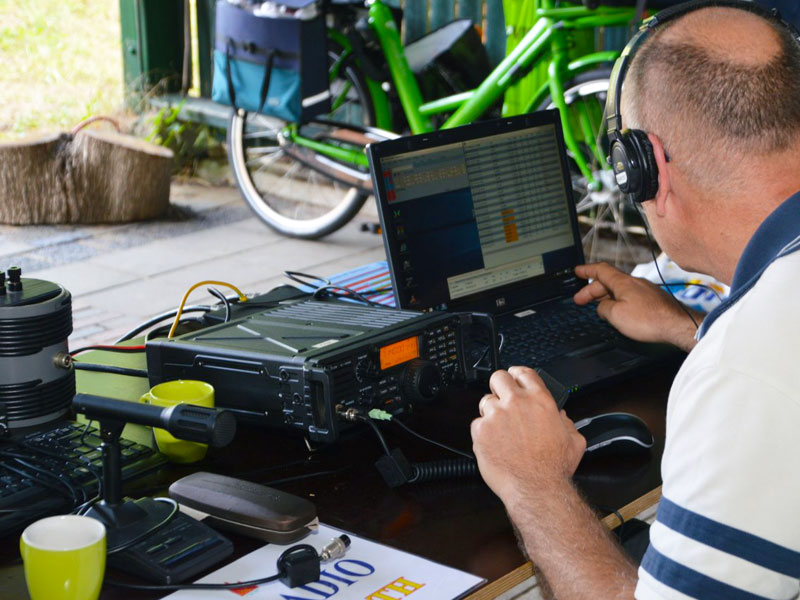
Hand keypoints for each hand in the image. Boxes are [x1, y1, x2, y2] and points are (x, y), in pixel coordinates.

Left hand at [470, 367, 585, 506]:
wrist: (535, 488)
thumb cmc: (553, 468)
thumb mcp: (574, 441)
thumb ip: (568, 424)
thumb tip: (561, 418)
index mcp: (540, 400)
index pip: (523, 372)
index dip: (517, 375)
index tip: (514, 379)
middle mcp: (516, 403)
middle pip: (498, 377)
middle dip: (499, 387)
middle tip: (502, 399)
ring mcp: (497, 415)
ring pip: (485, 402)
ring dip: (491, 412)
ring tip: (500, 430)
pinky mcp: (481, 430)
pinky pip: (477, 423)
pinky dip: (483, 432)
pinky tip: (494, 443)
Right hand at [574, 262, 699, 351]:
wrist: (677, 325)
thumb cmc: (650, 320)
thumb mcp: (616, 315)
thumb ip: (603, 308)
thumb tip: (602, 307)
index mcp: (623, 282)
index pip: (600, 270)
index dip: (586, 270)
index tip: (577, 271)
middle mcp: (634, 282)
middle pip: (608, 281)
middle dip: (591, 290)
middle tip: (580, 300)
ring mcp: (645, 290)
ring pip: (619, 289)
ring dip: (605, 296)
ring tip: (597, 306)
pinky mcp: (652, 299)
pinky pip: (630, 296)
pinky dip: (618, 301)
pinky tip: (618, 311)